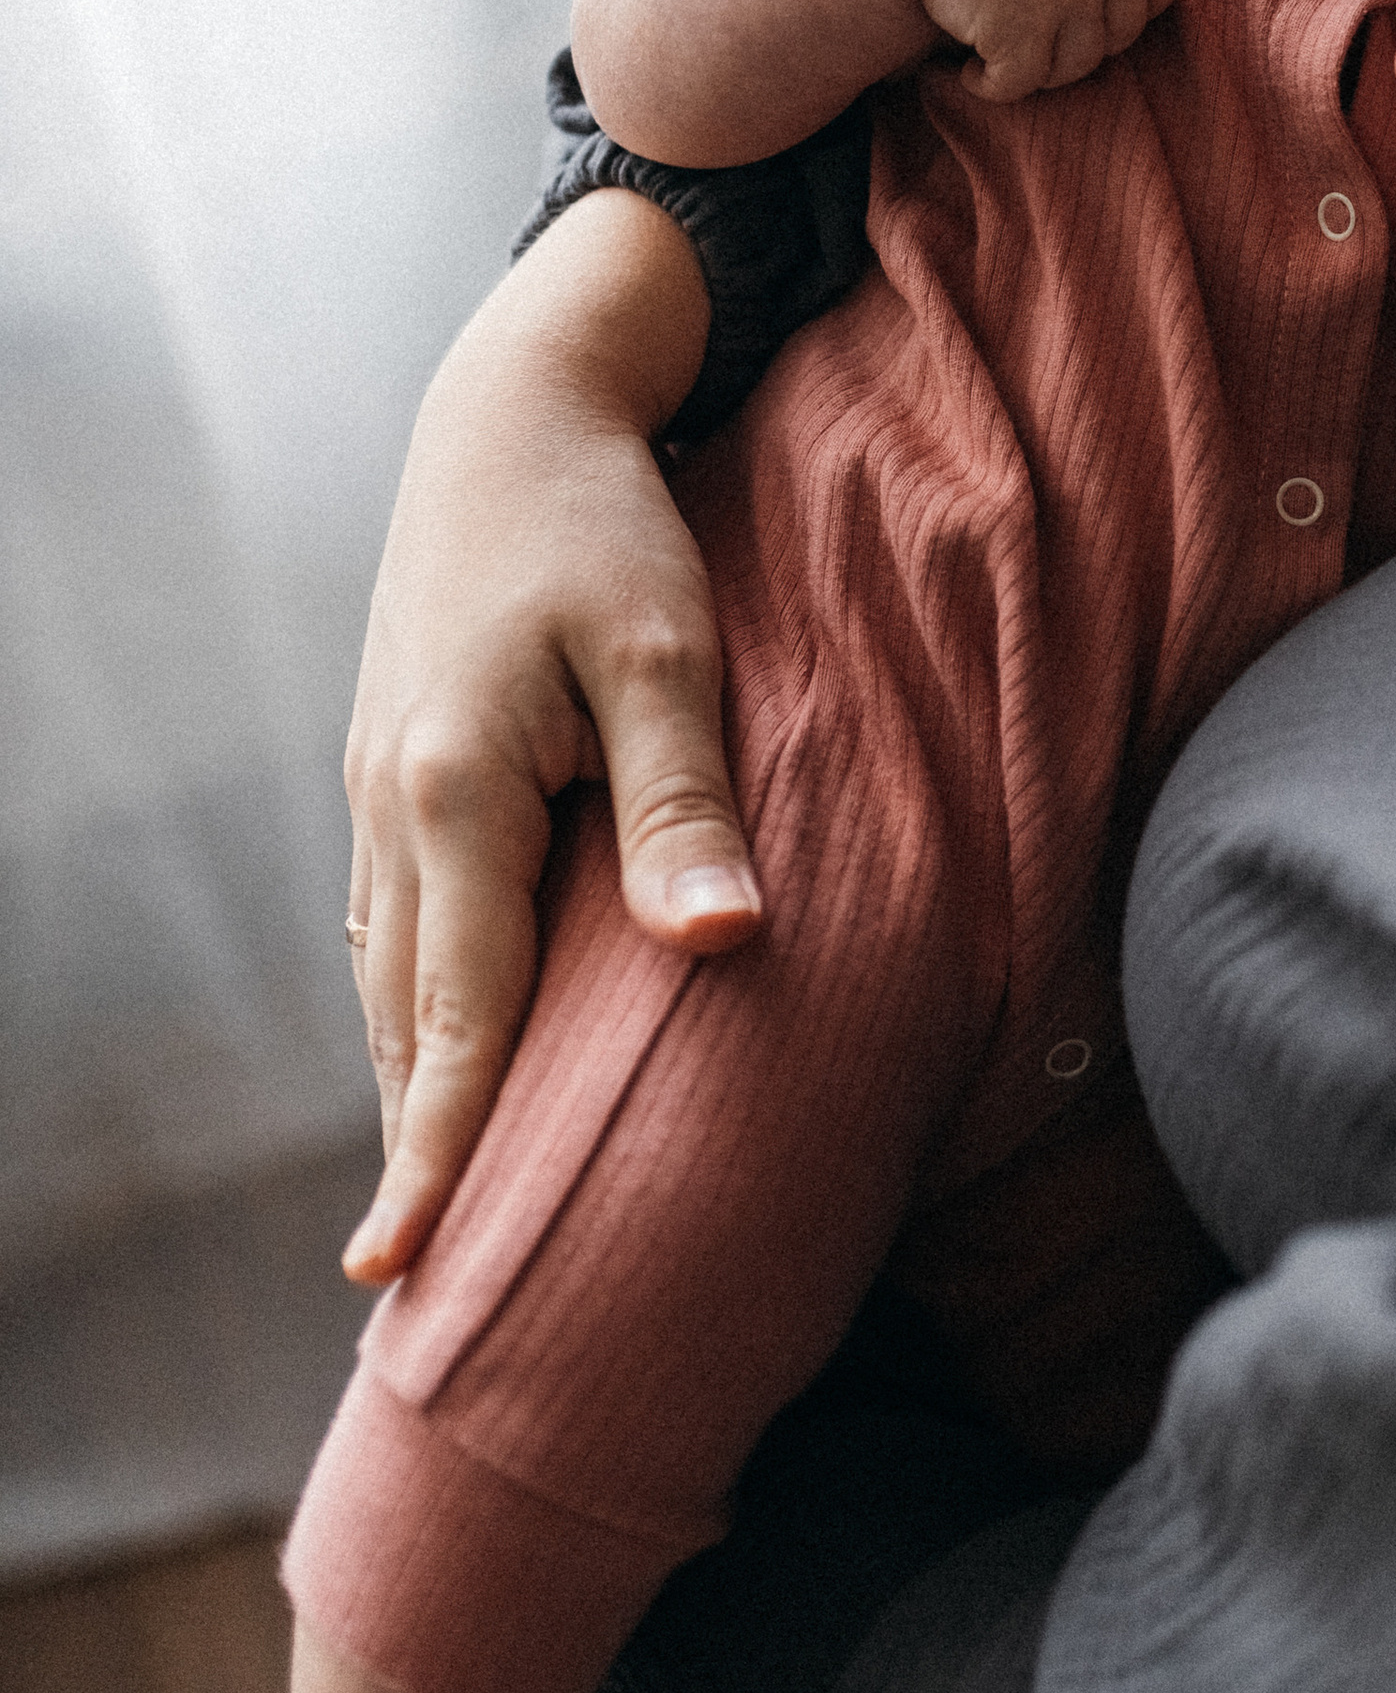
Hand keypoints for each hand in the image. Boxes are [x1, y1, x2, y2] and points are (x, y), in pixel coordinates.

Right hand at [339, 195, 760, 1284]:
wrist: (514, 405)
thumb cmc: (606, 519)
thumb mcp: (668, 647)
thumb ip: (685, 800)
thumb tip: (718, 948)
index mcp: (457, 790)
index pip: (458, 1014)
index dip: (437, 1149)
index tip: (404, 1270)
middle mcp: (395, 806)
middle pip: (401, 1017)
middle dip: (409, 1146)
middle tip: (409, 1286)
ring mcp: (380, 786)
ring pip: (387, 974)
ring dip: (405, 1082)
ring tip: (426, 1200)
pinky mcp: (394, 763)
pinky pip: (395, 921)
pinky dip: (410, 1003)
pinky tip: (437, 1045)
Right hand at [915, 0, 1181, 100]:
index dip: (1131, 2)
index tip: (1089, 1)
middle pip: (1120, 32)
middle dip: (1078, 37)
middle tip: (1030, 23)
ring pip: (1075, 66)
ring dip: (1038, 66)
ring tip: (1000, 40)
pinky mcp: (1017, 27)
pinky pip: (1021, 83)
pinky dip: (993, 84)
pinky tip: (970, 68)